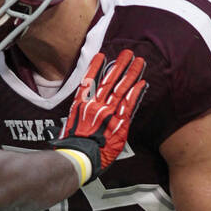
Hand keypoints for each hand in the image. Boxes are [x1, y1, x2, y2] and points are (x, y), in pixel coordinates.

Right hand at [56, 49, 145, 178]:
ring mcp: (108, 113)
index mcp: (81, 105)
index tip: (102, 55)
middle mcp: (95, 105)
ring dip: (131, 73)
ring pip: (121, 89)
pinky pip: (129, 105)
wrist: (78, 158)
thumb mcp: (67, 129)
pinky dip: (136, 93)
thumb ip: (75, 119)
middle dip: (119, 65)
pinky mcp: (118, 123)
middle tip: (128, 53)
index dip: (96, 67)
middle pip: (109, 81)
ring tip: (139, 61)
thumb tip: (76, 116)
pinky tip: (142, 83)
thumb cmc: (71, 148)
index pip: (89, 81)